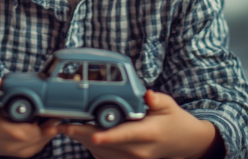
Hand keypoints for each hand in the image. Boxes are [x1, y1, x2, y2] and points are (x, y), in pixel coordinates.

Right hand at [0, 77, 59, 158]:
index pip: (21, 133)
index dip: (36, 124)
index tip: (44, 110)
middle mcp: (8, 145)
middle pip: (34, 137)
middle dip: (47, 123)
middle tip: (55, 109)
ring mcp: (17, 151)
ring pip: (40, 142)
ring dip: (50, 128)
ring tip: (55, 113)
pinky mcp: (25, 152)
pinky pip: (41, 144)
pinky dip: (48, 133)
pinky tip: (50, 121)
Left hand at [58, 90, 218, 158]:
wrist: (184, 143)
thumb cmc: (173, 119)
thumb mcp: (169, 105)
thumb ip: (157, 100)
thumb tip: (149, 94)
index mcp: (149, 134)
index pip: (125, 136)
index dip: (108, 136)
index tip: (92, 135)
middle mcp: (139, 150)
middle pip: (107, 145)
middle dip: (83, 135)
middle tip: (63, 125)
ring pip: (102, 152)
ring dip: (82, 139)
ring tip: (63, 126)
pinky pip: (105, 156)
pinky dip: (90, 145)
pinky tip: (78, 133)